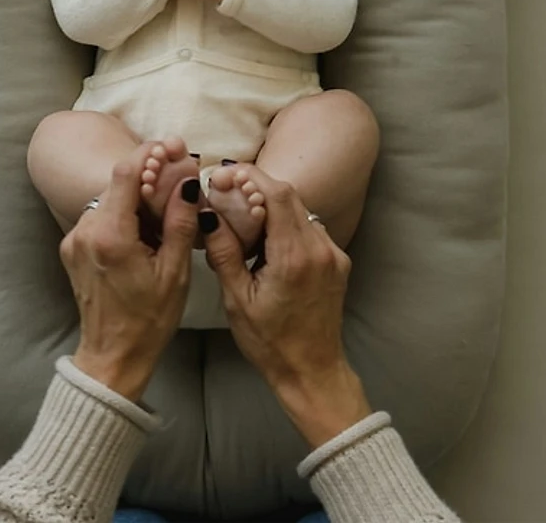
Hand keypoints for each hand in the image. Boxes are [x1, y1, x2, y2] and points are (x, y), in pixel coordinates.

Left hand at [59, 143, 199, 401]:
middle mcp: (85, 232)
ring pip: (107, 199)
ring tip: (162, 212)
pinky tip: (142, 231)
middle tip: (175, 177)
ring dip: (133, 197)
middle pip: (116, 184)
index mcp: (110, 236)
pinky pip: (99, 217)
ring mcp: (74, 240)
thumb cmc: (149, 319)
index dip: (148, 154)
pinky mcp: (72, 248)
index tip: (170, 146)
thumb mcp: (175, 271)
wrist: (112, 356)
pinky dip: (121, 214)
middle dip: (146, 176)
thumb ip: (180, 221)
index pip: (125, 174)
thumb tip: (187, 180)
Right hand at [200, 174, 371, 446]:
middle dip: (258, 186)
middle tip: (228, 188)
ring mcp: (333, 254)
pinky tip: (268, 237)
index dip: (252, 176)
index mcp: (293, 257)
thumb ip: (224, 252)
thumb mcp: (237, 299)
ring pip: (301, 210)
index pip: (277, 195)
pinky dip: (288, 222)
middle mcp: (319, 249)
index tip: (227, 173)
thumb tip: (207, 212)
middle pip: (290, 197)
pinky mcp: (338, 261)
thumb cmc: (270, 343)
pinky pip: (311, 227)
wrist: (313, 372)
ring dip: (273, 204)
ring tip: (245, 214)